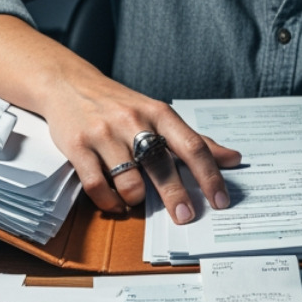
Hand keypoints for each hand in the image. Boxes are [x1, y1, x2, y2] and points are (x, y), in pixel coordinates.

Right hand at [42, 71, 240, 224]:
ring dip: (135, 198)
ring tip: (135, 200)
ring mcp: (104, 134)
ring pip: (128, 180)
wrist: (68, 84)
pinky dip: (109, 202)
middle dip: (175, 195)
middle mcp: (133, 121)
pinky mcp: (77, 146)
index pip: (192, 146)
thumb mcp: (158, 114)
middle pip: (161, 165)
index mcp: (159, 113)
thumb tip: (233, 159)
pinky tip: (115, 203)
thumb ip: (193, 139)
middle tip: (185, 216)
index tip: (220, 200)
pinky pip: (96, 186)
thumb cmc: (120, 105)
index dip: (209, 176)